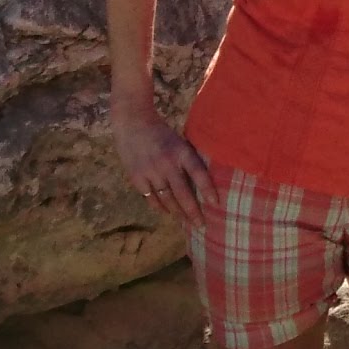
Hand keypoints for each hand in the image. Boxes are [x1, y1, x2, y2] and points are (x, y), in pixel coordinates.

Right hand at [115, 104, 215, 229]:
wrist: (132, 122)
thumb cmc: (161, 132)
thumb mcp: (180, 141)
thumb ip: (188, 158)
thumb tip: (203, 179)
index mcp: (181, 151)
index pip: (198, 173)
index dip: (208, 189)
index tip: (216, 204)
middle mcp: (167, 163)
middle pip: (183, 192)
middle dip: (193, 211)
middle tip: (201, 225)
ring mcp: (151, 172)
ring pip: (167, 199)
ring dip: (177, 213)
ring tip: (186, 223)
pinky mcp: (137, 178)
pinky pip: (151, 198)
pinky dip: (159, 207)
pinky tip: (167, 213)